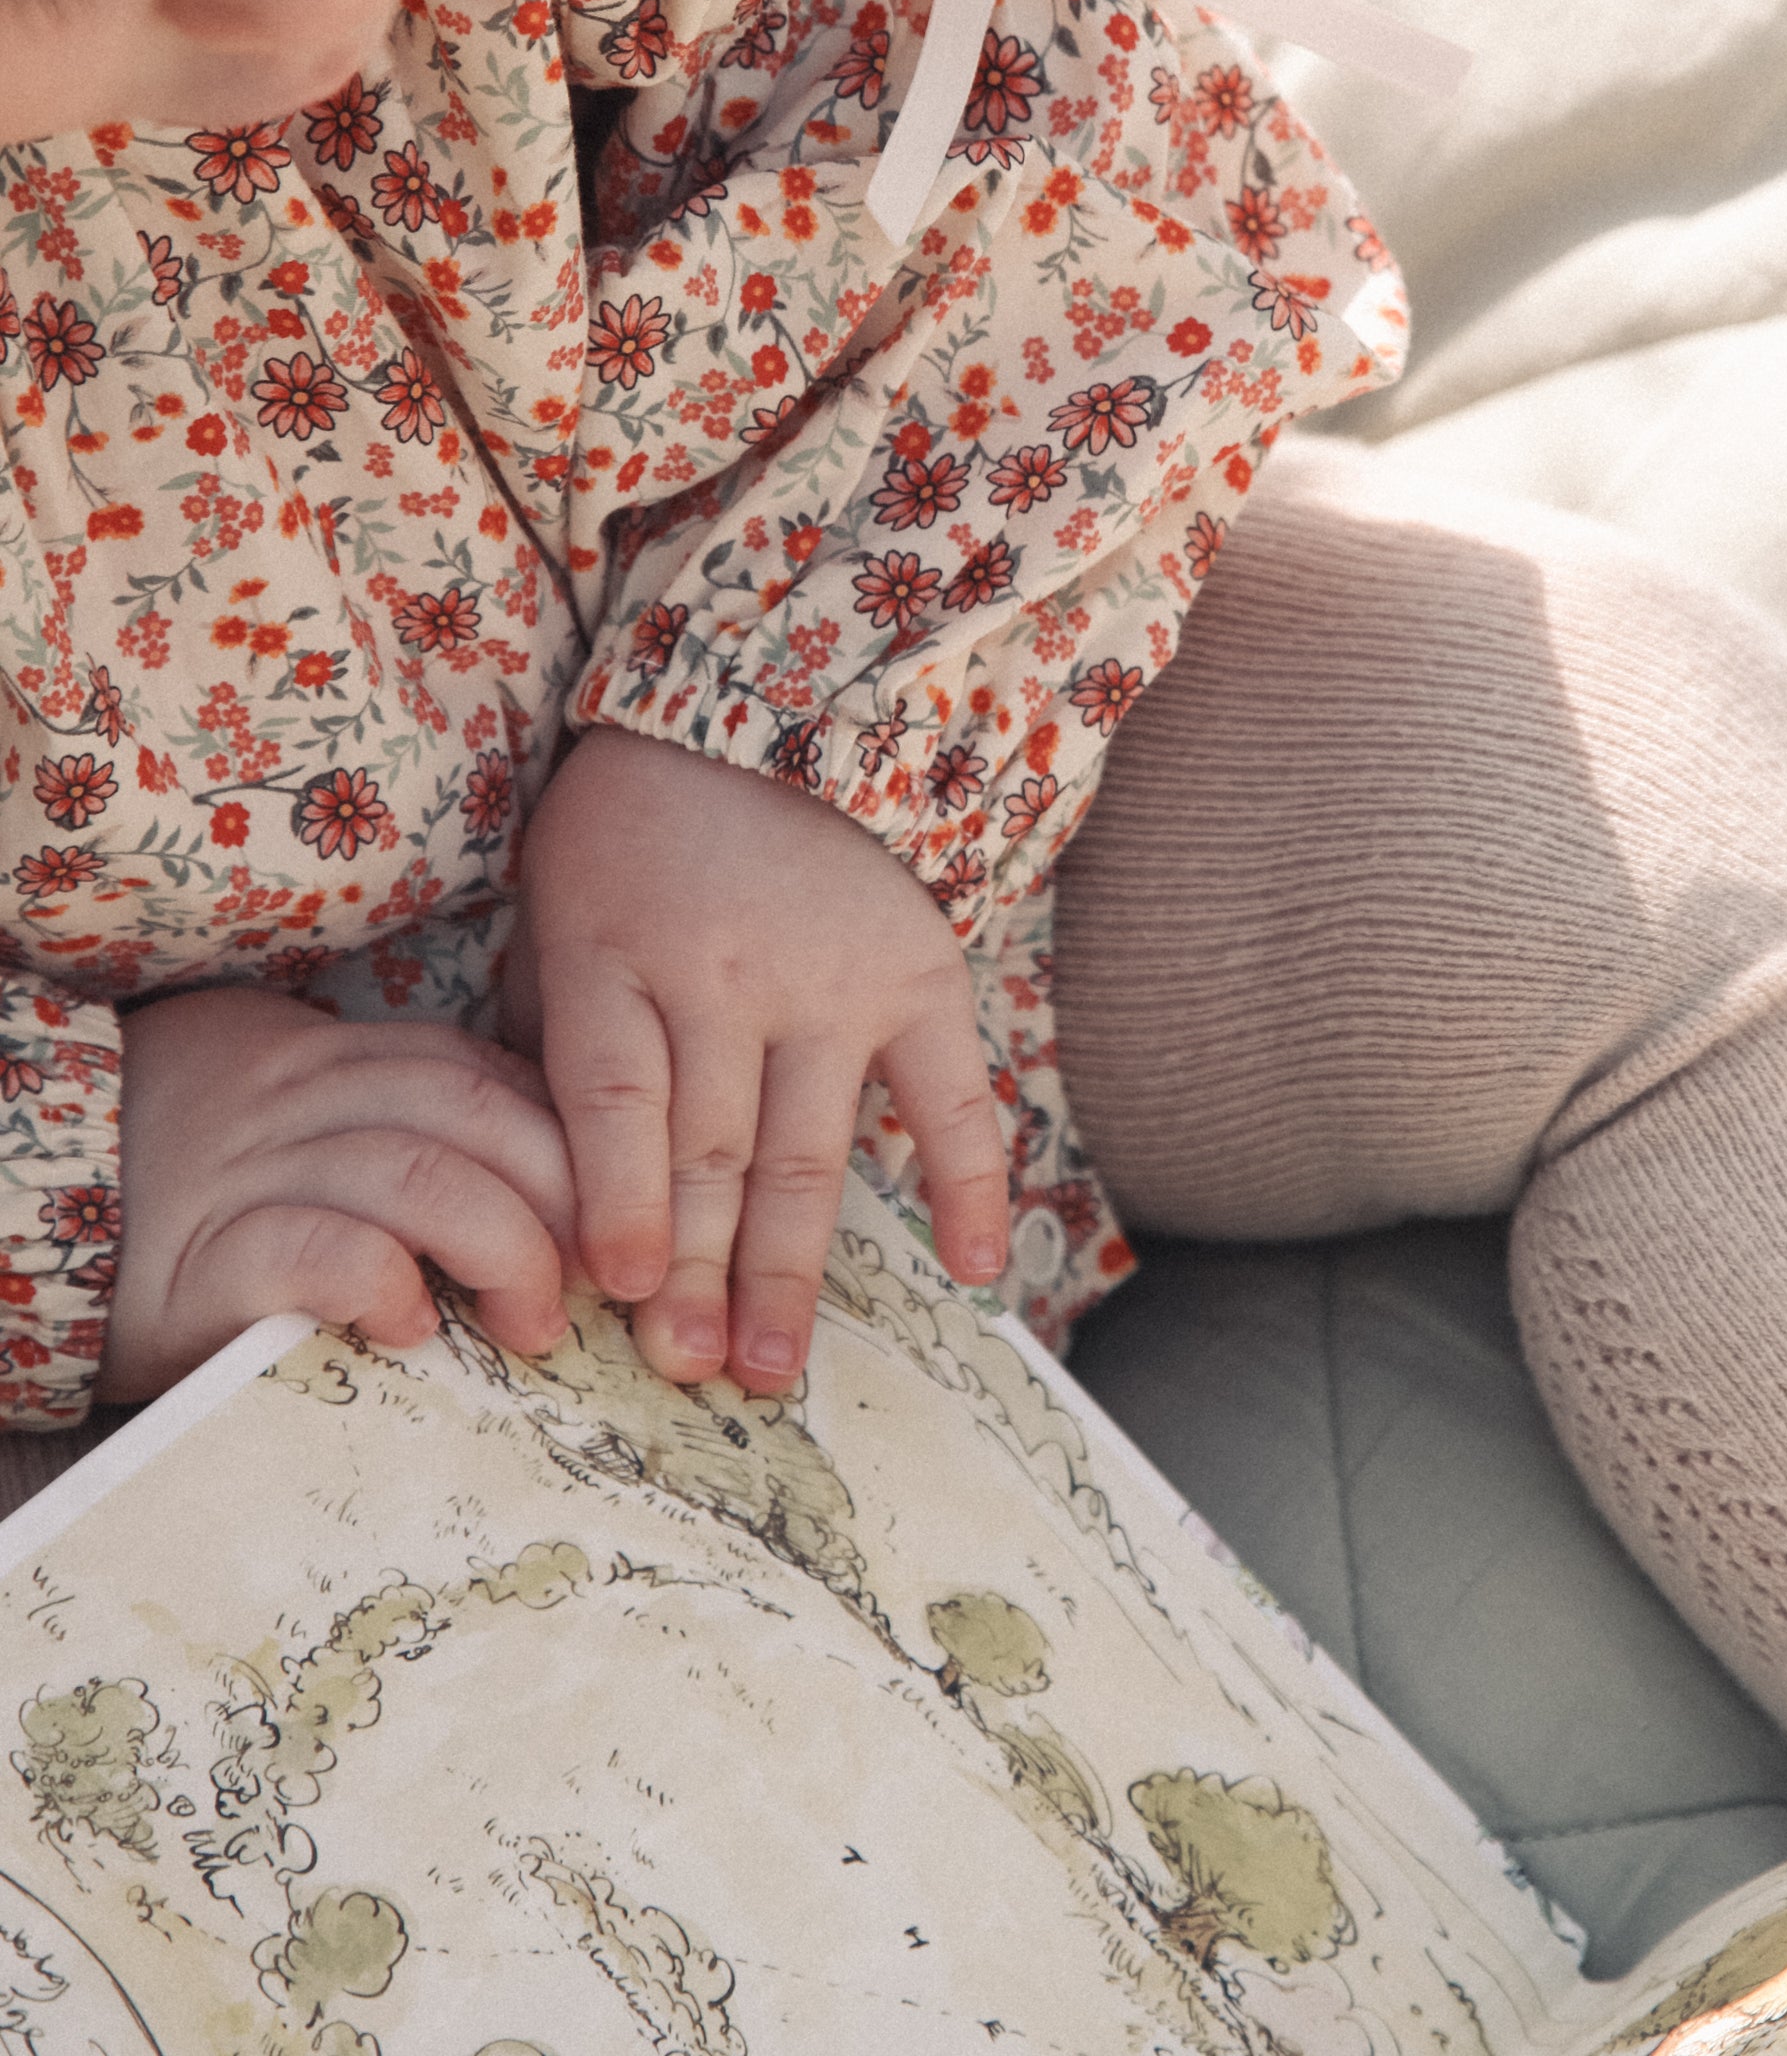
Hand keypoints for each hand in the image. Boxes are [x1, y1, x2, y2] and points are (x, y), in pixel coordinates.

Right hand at [99, 988, 578, 1402]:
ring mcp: (251, 1171)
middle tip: (594, 1278)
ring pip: (416, 1174)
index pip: (476, 1068)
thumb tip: (514, 1166)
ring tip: (532, 1320)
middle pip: (469, 1114)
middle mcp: (296, 1097)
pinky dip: (387, 1283)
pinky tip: (416, 1327)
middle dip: (558, 1193)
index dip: (560, 1136)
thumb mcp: (277, 1109)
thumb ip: (377, 1112)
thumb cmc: (170, 1173)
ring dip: (503, 1248)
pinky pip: (320, 1251)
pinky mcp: (207, 1257)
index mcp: (323, 1056)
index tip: (611, 1206)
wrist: (20, 1202)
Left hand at [502, 726, 1010, 1395]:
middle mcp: (727, 971)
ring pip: (806, 1148)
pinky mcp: (919, 976)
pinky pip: (954, 1096)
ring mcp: (832, 979)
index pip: (616, 1093)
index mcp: (617, 946)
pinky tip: (969, 1274)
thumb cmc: (636, 825)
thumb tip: (533, 1183)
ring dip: (789, 1267)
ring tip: (772, 1367)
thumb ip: (548, 1028)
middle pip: (709, 1145)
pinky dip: (967, 1185)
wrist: (778, 699)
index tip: (623, 1287)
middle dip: (697, 1270)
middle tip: (689, 1370)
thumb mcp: (556, 901)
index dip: (619, 1195)